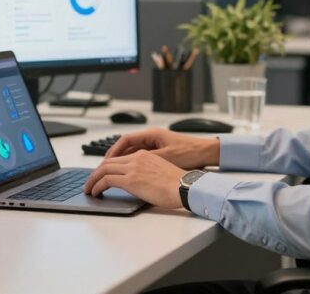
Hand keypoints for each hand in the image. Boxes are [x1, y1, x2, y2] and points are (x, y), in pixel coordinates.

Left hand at [83, 150, 184, 208]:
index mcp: (144, 155)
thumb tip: (138, 184)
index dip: (106, 166)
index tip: (101, 174)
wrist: (184, 187)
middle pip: (108, 162)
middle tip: (90, 181)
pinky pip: (106, 180)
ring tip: (88, 188)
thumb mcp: (160, 172)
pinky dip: (97, 186)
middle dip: (96, 172)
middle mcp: (137, 158)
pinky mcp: (130, 179)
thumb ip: (146, 173)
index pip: (119, 158)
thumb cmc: (177, 184)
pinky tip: (95, 192)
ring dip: (93, 179)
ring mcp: (133, 168)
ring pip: (104, 169)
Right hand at [104, 127, 219, 169]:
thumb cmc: (189, 153)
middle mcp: (152, 137)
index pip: (125, 140)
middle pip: (126, 145)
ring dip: (122, 161)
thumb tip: (128, 167)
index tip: (105, 162)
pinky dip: (133, 164)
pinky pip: (141, 156)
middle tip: (103, 169)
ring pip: (133, 151)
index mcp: (151, 135)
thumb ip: (145, 161)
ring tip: (112, 172)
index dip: (113, 151)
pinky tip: (128, 173)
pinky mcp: (160, 152)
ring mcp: (156, 144)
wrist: (206, 153)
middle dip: (114, 157)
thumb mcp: (165, 158)